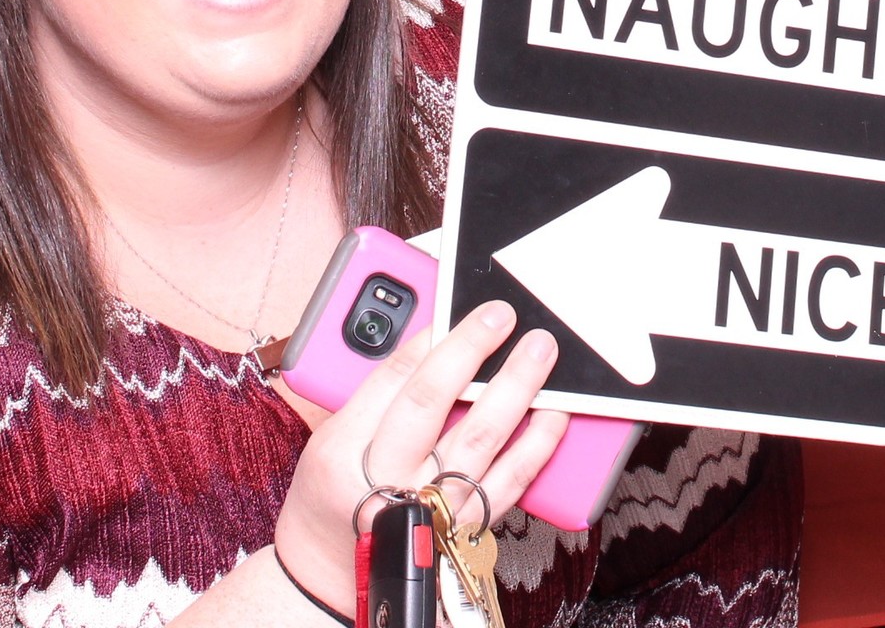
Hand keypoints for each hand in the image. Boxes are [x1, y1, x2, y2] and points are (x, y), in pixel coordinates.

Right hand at [271, 301, 567, 614]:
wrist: (333, 575)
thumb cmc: (331, 498)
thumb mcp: (331, 438)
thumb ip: (377, 393)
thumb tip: (435, 338)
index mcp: (345, 449)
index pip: (392, 379)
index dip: (432, 338)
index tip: (458, 308)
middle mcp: (389, 480)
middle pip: (434, 403)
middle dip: (473, 351)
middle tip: (504, 316)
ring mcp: (432, 508)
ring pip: (482, 441)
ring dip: (517, 389)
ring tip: (540, 352)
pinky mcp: (466, 530)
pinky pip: (512, 481)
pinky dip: (539, 443)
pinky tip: (553, 412)